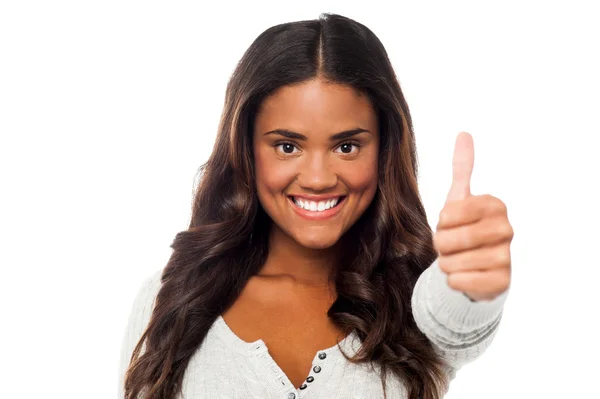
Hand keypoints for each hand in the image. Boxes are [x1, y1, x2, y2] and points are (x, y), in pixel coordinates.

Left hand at [433, 132, 513, 300]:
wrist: (476, 266)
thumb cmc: (464, 228)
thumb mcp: (460, 198)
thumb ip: (462, 167)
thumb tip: (464, 133)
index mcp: (495, 205)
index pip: (448, 214)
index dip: (441, 223)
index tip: (450, 224)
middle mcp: (506, 229)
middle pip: (448, 240)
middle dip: (441, 245)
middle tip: (451, 245)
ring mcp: (506, 257)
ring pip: (451, 262)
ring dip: (446, 263)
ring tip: (459, 259)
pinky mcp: (501, 283)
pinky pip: (459, 281)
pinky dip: (454, 280)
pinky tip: (466, 275)